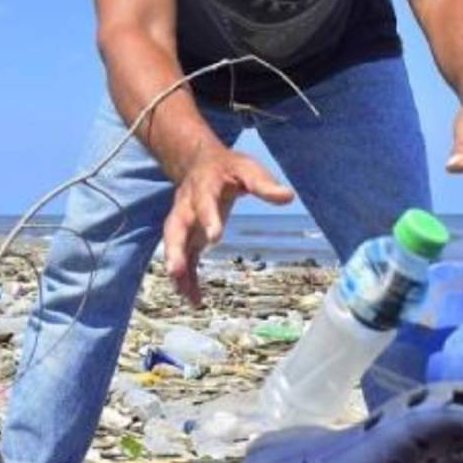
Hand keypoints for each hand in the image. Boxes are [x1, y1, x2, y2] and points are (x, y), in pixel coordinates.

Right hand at [163, 146, 293, 305]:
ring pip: (174, 247)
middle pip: (174, 228)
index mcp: (203, 187)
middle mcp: (186, 207)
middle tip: (175, 271)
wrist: (199, 162)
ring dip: (177, 270)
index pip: (204, 203)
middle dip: (174, 251)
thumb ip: (264, 184)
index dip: (208, 220)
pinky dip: (186, 279)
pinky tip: (194, 300)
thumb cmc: (229, 167)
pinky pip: (183, 259)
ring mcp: (183, 223)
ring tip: (184, 294)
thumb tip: (289, 196)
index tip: (214, 238)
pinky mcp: (186, 237)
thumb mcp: (248, 169)